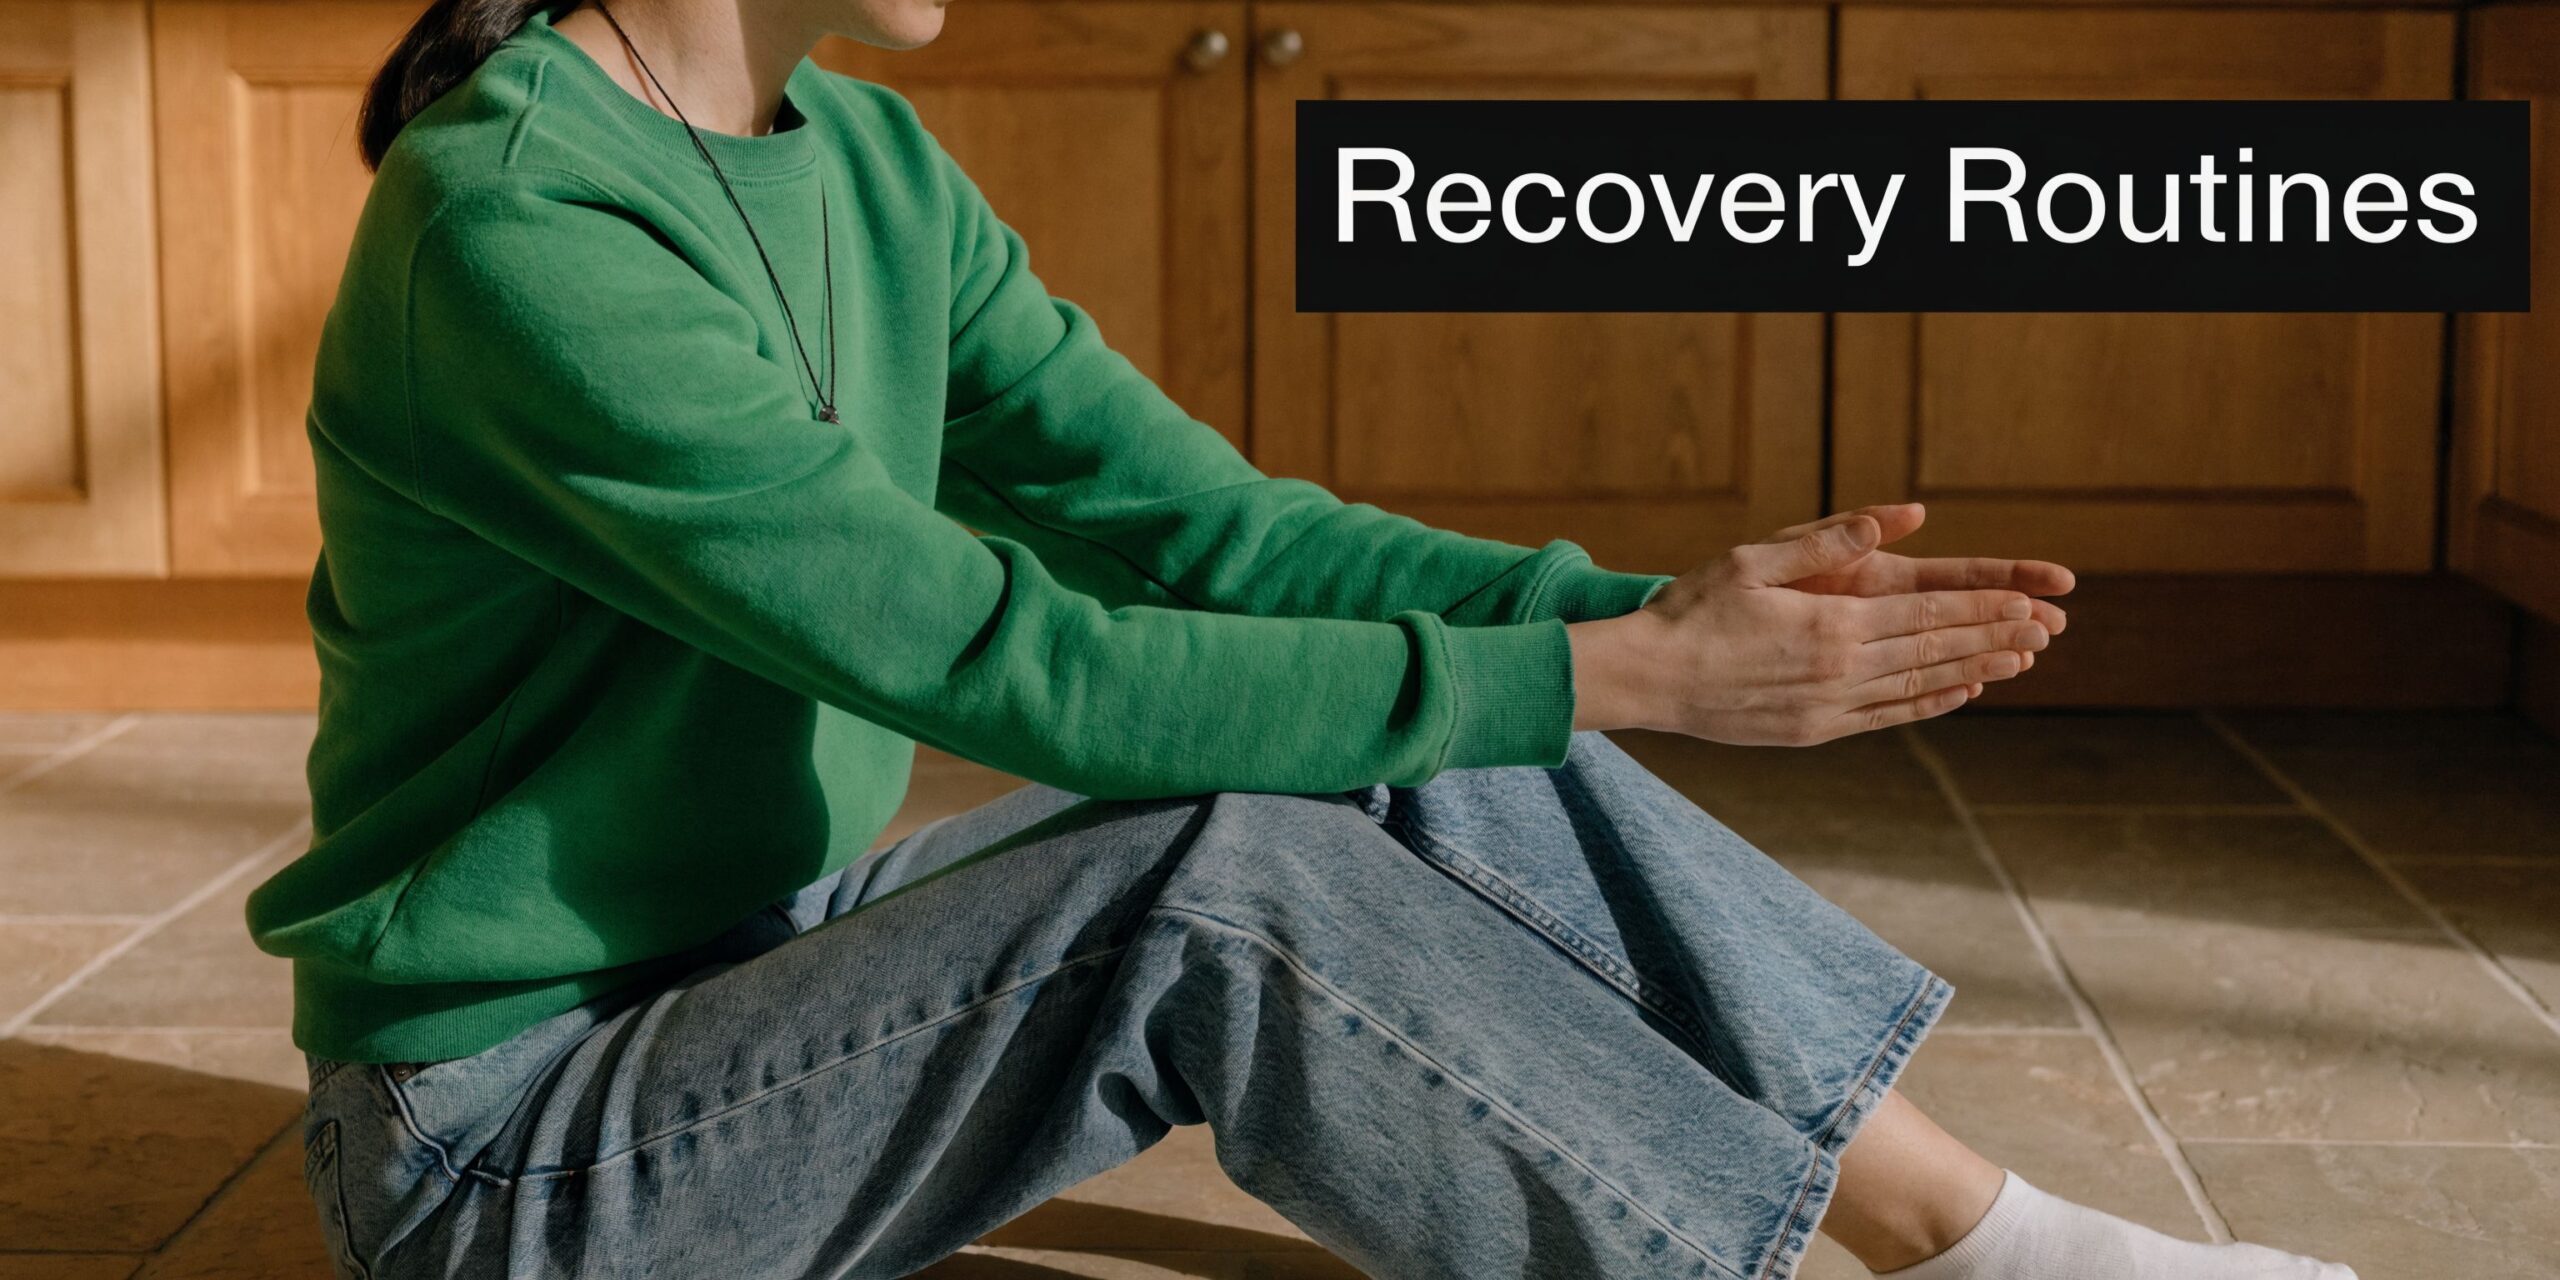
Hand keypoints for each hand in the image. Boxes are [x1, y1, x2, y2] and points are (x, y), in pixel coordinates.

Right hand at [1568, 512, 2062, 744]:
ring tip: (2020, 662)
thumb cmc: (1692, 611)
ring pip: (1919, 688)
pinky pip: (1886, 717)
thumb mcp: (1754, 560)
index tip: (2027, 602)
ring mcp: (1829, 708)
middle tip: (2044, 630)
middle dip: (1992, 637)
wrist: (1647, 678)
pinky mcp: (1813, 731)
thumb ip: (1829, 541)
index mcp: (1833, 626)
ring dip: (1973, 672)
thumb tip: (1898, 517)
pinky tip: (1958, 694)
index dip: (1981, 608)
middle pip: (1934, 651)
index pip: (1927, 613)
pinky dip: (1929, 705)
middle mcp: (1840, 672)